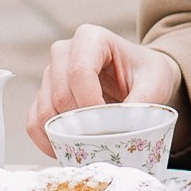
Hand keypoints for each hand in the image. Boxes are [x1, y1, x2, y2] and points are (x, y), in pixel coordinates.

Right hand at [28, 27, 182, 151]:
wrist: (140, 77)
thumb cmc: (147, 74)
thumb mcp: (156, 83)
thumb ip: (142, 102)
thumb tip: (121, 128)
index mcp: (90, 38)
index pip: (79, 72)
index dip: (90, 104)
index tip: (108, 126)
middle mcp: (64, 52)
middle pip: (60, 93)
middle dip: (80, 123)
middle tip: (102, 141)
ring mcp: (51, 74)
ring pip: (44, 110)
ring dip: (62, 135)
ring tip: (86, 150)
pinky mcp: (44, 96)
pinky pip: (34, 122)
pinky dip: (47, 140)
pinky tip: (66, 152)